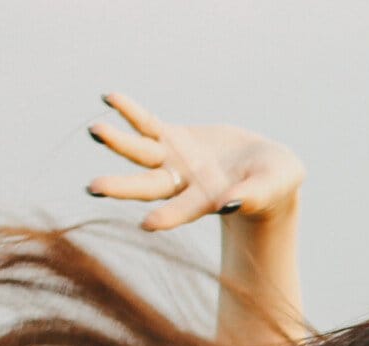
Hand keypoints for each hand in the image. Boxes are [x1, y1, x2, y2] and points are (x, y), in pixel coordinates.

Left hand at [86, 91, 304, 231]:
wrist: (265, 168)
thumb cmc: (276, 183)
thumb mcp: (273, 186)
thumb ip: (253, 195)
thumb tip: (231, 203)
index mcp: (207, 201)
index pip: (184, 210)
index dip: (169, 217)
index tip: (148, 224)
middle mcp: (183, 184)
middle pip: (148, 186)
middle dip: (121, 187)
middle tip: (93, 188)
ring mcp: (174, 161)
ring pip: (140, 153)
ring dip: (117, 142)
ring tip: (94, 129)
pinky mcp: (172, 139)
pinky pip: (146, 124)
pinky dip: (129, 112)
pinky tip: (109, 98)